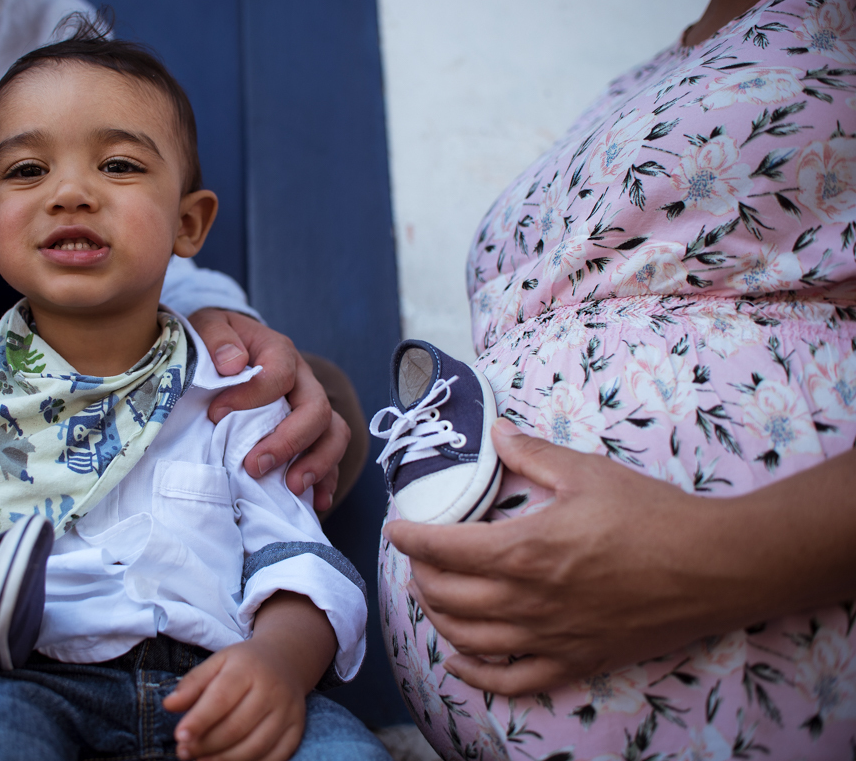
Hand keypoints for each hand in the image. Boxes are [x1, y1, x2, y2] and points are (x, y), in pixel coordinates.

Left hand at [163, 640, 306, 760]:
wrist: (286, 659)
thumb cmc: (245, 664)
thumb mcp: (218, 662)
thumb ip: (192, 684)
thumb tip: (169, 705)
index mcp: (248, 668)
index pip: (221, 698)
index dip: (199, 720)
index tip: (179, 736)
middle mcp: (271, 689)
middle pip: (237, 726)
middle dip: (207, 744)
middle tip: (184, 752)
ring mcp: (288, 711)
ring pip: (255, 746)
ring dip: (225, 760)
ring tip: (201, 760)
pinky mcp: (297, 729)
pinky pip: (276, 757)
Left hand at [188, 309, 347, 508]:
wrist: (225, 347)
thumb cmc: (216, 342)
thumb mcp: (208, 326)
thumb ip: (217, 338)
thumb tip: (232, 364)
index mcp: (279, 351)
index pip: (278, 375)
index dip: (250, 397)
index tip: (215, 415)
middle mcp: (303, 380)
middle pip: (316, 409)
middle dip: (289, 442)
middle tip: (254, 465)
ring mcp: (310, 406)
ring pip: (334, 433)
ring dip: (317, 463)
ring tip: (292, 488)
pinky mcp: (309, 431)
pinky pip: (330, 454)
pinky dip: (327, 479)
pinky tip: (316, 503)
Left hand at [386, 419, 792, 695]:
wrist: (714, 567)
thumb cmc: (652, 515)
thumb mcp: (587, 472)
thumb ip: (532, 453)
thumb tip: (497, 431)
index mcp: (524, 549)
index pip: (442, 548)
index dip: (409, 537)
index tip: (397, 526)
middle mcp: (526, 600)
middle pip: (445, 595)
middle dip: (418, 574)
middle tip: (417, 555)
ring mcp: (548, 637)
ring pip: (466, 638)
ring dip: (437, 617)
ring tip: (431, 594)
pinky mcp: (573, 662)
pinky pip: (509, 681)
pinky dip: (474, 674)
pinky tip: (457, 660)